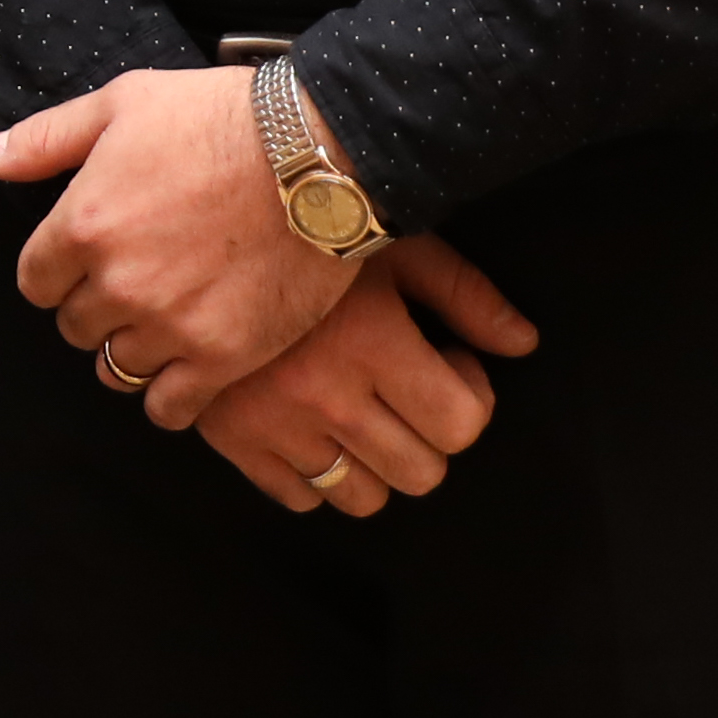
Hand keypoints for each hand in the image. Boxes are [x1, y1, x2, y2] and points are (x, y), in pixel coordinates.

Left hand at [0, 63, 350, 424]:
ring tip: (163, 326)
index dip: (59, 273)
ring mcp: (169, 327)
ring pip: (118, 370)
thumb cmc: (220, 118)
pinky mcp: (222, 357)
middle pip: (76, 327)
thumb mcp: (121, 104)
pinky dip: (171, 395)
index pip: (36, 283)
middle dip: (97, 308)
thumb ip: (45, 140)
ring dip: (132, 351)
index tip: (87, 262)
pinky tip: (187, 370)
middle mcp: (116, 284)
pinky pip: (169, 407)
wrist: (321, 155)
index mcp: (82, 225)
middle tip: (135, 286)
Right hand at [188, 239, 541, 515]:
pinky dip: (315, 475)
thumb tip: (523, 345)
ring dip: (376, 463)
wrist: (194, 220)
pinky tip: (314, 425)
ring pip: (361, 496)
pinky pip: (296, 498)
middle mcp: (325, 394)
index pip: (461, 424)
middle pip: (419, 473)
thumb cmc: (310, 224)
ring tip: (364, 411)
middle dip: (430, 434)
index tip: (448, 359)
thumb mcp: (398, 244)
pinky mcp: (228, 437)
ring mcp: (273, 422)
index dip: (470, 394)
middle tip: (409, 388)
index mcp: (372, 343)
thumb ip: (467, 295)